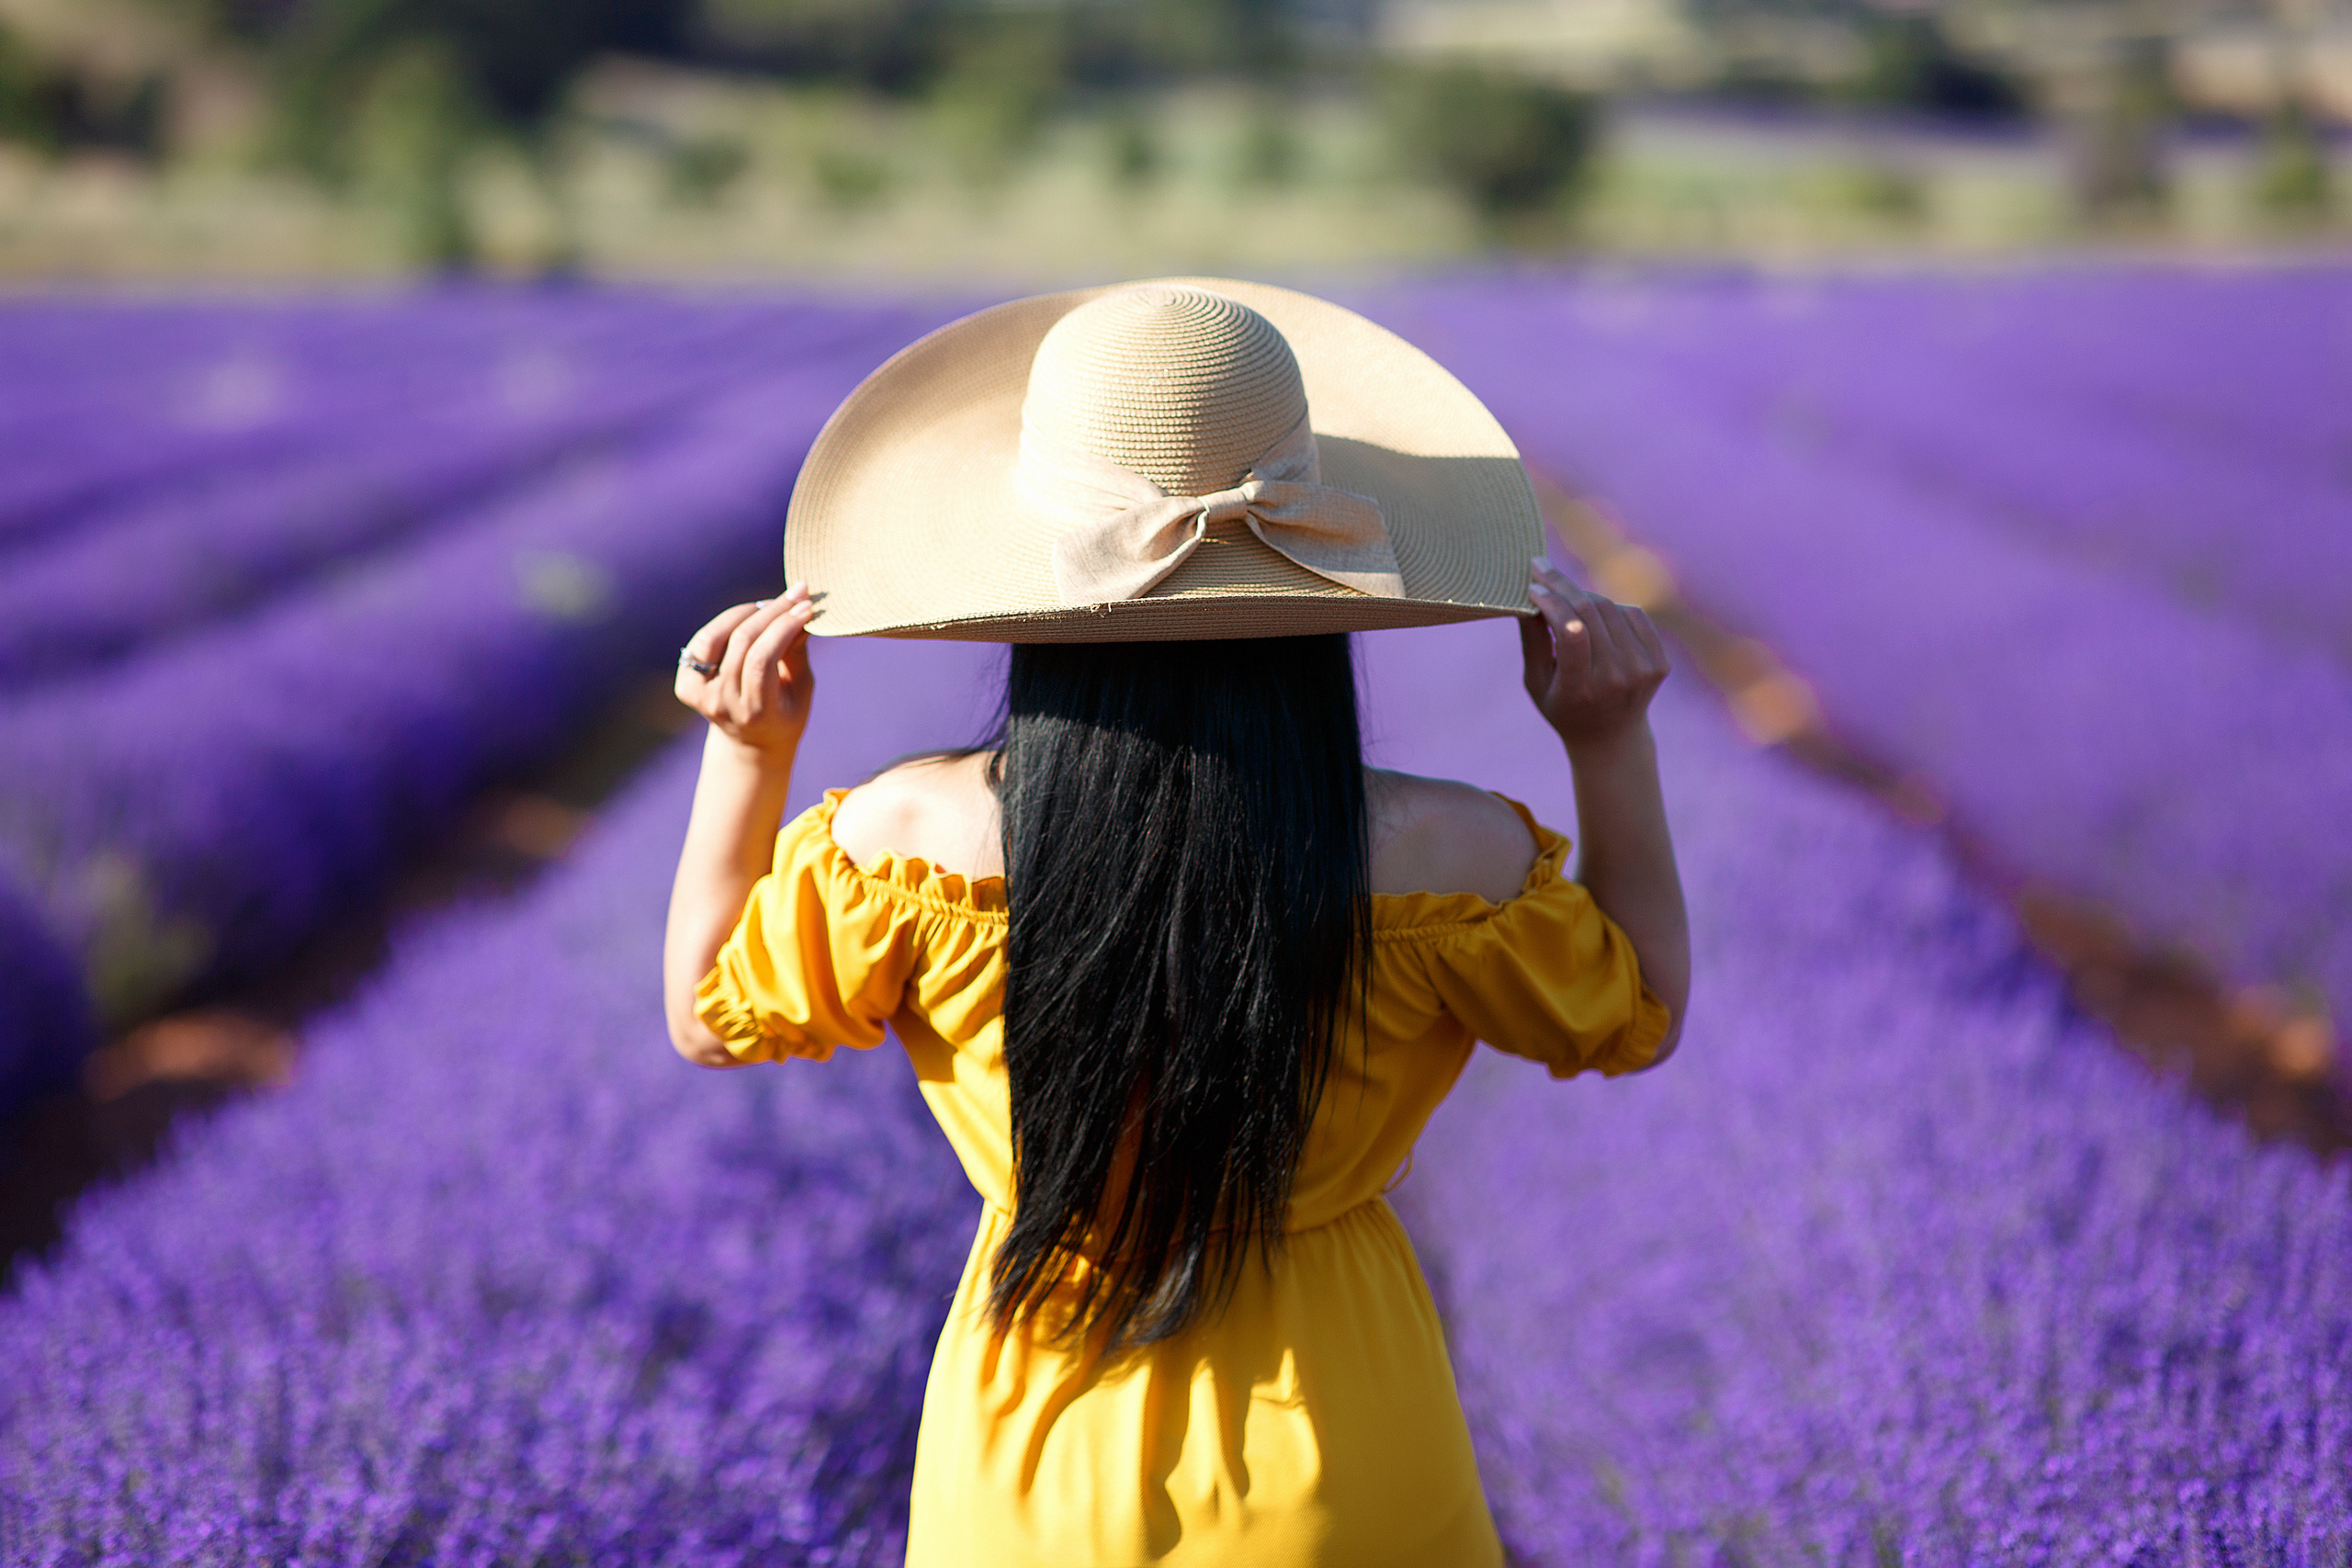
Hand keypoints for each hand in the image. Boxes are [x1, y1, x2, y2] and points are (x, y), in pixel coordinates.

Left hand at [676, 585, 815, 758]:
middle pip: (741, 642)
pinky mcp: (686, 684)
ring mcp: (700, 694)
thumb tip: (799, 610)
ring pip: (716, 636)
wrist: (751, 743)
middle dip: (772, 612)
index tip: (807, 605)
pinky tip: (749, 617)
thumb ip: (797, 653)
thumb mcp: (802, 690)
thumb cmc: (785, 712)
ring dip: (747, 612)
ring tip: (772, 605)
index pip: (762, 659)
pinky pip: (704, 641)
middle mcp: (723, 704)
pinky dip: (727, 622)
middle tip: (797, 594)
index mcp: (757, 712)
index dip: (784, 626)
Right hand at [1520, 557, 1669, 748]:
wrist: (1611, 738)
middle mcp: (1615, 680)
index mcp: (1579, 689)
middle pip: (1590, 614)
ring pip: (1611, 609)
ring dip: (1584, 595)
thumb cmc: (1562, 706)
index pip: (1571, 631)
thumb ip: (1532, 640)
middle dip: (1562, 585)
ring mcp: (1641, 671)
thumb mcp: (1536, 682)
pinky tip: (1597, 616)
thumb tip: (1529, 595)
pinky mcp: (1659, 663)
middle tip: (1542, 568)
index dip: (1552, 601)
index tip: (1533, 585)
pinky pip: (1633, 614)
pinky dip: (1612, 607)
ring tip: (1567, 598)